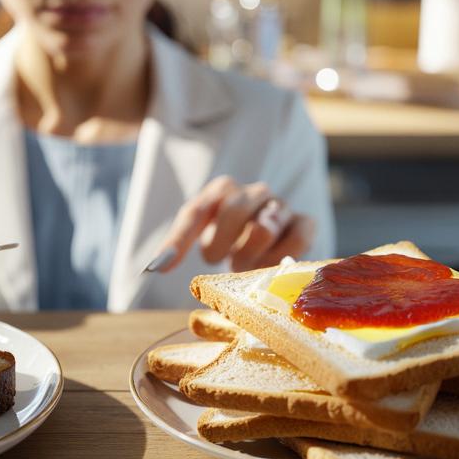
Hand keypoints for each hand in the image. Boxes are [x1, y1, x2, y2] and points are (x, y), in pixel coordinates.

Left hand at [152, 176, 314, 272]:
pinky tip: (271, 268)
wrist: (273, 243)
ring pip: (264, 228)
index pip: (196, 211)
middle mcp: (252, 192)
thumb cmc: (230, 239)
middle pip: (233, 210)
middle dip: (221, 245)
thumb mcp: (201, 238)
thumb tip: (153, 268)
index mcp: (222, 191)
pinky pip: (298, 237)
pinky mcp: (305, 222)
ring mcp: (280, 206)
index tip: (162, 268)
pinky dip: (281, 258)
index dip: (179, 240)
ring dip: (249, 257)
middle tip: (223, 263)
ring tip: (246, 267)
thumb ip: (177, 248)